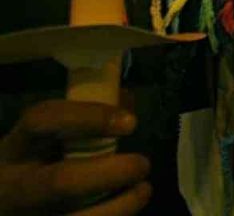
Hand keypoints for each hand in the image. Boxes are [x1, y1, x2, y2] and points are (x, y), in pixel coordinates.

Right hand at [0, 100, 150, 215]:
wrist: (5, 204)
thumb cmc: (33, 163)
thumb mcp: (43, 141)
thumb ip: (83, 119)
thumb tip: (125, 105)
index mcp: (15, 148)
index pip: (42, 121)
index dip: (89, 117)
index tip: (130, 122)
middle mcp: (13, 185)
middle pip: (61, 181)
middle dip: (110, 173)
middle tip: (141, 164)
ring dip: (120, 206)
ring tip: (143, 189)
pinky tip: (126, 208)